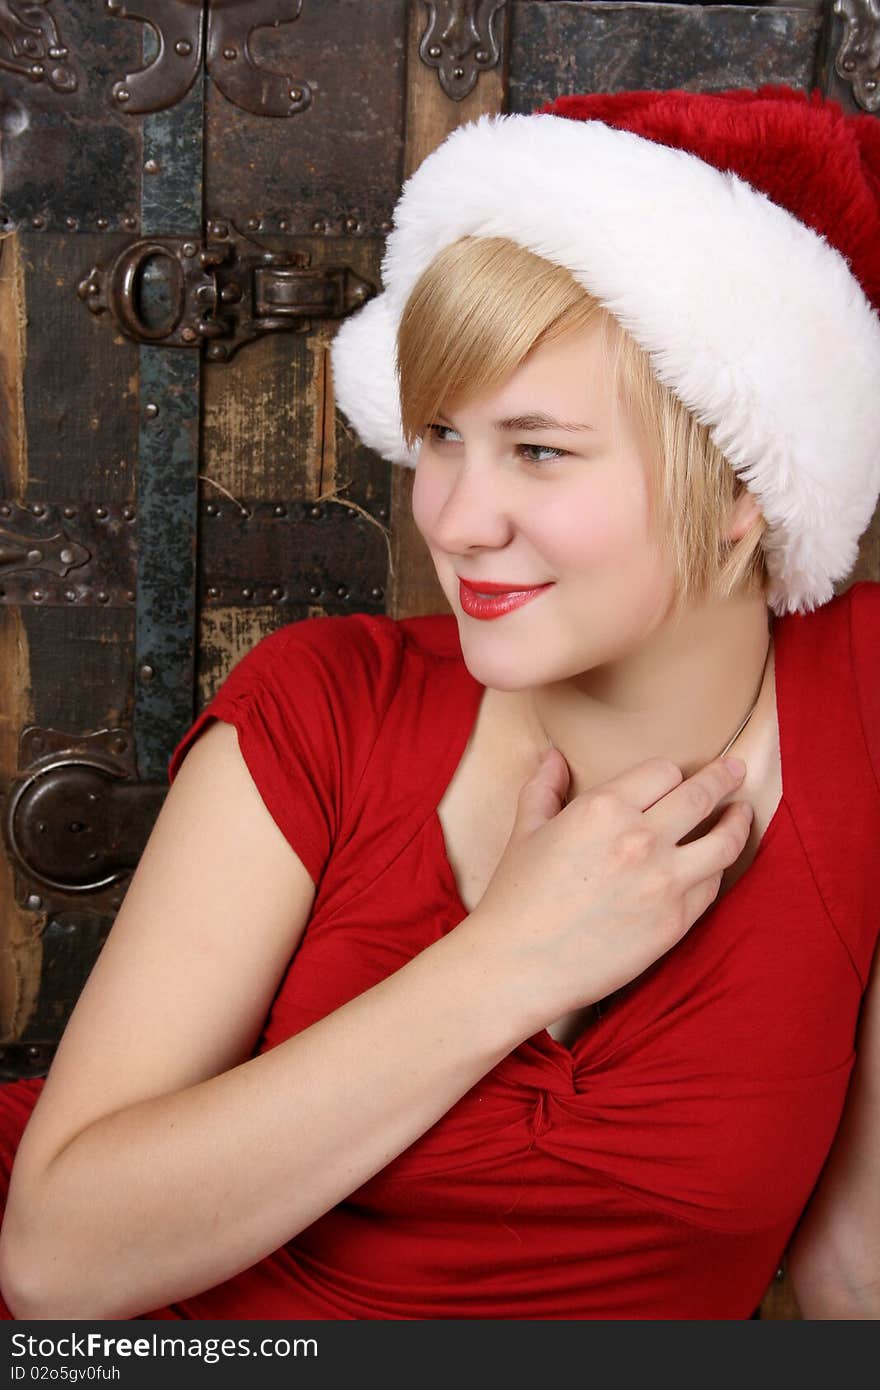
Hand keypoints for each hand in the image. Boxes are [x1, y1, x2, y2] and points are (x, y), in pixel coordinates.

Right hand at [462, 750, 753, 1028]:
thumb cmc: (516, 898)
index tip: (673, 777)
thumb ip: (544, 788)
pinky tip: (716, 864)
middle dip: (723, 777)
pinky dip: (718, 869)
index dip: (668, 773)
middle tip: (735, 770)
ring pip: (723, 841)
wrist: (519, 965)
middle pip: (701, 795)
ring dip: (738, 821)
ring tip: (744, 812)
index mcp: (603, 808)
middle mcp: (641, 838)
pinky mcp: (676, 921)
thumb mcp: (525, 831)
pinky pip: (713, 885)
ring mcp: (664, 881)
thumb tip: (552, 756)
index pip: (663, 771)